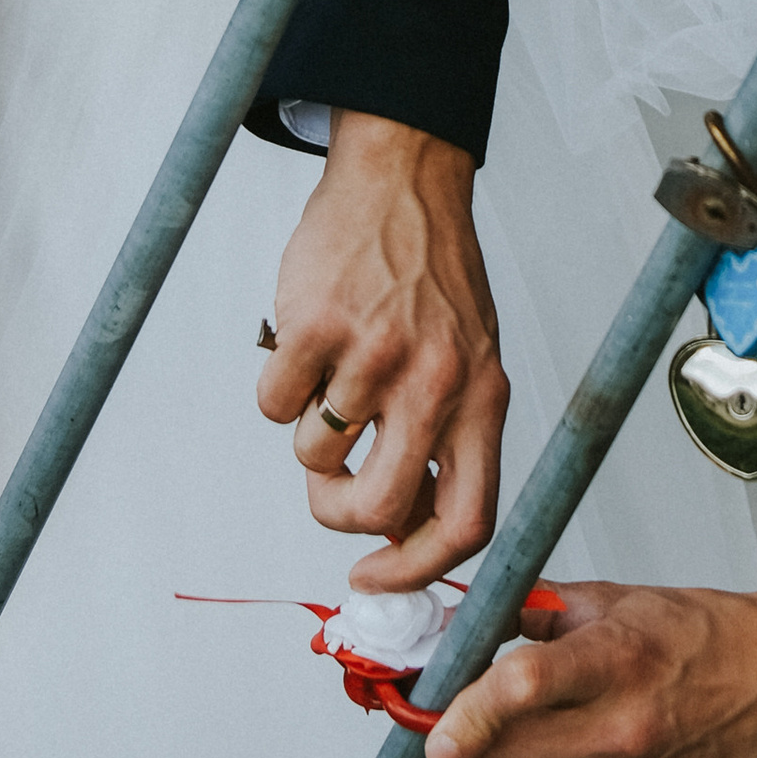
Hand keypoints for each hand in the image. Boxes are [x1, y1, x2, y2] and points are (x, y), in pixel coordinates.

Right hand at [259, 111, 507, 590]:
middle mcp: (436, 381)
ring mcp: (375, 353)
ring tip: (332, 375)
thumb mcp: (470, 359)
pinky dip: (277, 389)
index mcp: (483, 399)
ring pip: (313, 456)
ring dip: (308, 432)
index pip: (468, 521)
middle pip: (377, 507)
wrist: (403, 181)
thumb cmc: (432, 278)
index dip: (417, 569)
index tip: (374, 576)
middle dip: (337, 514)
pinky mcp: (317, 326)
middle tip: (328, 486)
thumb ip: (445, 438)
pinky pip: (273, 407)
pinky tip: (305, 346)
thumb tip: (397, 526)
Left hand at [424, 580, 756, 757]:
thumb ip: (534, 610)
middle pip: (500, 756)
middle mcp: (622, 729)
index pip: (519, 689)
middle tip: (469, 712)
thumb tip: (464, 620)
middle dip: (469, 735)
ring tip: (515, 737)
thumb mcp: (617, 600)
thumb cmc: (699, 637)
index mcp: (618, 660)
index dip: (463, 711)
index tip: (435, 725)